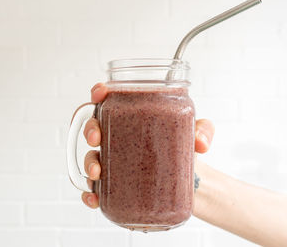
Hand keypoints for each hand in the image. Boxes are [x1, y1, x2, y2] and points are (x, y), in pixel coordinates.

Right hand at [81, 82, 214, 208]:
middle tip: (95, 138)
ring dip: (88, 164)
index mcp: (130, 118)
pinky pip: (95, 188)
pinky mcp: (115, 185)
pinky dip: (90, 193)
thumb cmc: (184, 150)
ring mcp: (114, 162)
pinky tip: (94, 198)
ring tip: (96, 173)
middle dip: (89, 129)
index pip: (109, 100)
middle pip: (93, 126)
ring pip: (91, 157)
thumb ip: (202, 130)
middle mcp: (117, 138)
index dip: (98, 93)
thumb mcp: (196, 135)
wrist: (189, 183)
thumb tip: (200, 143)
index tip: (100, 94)